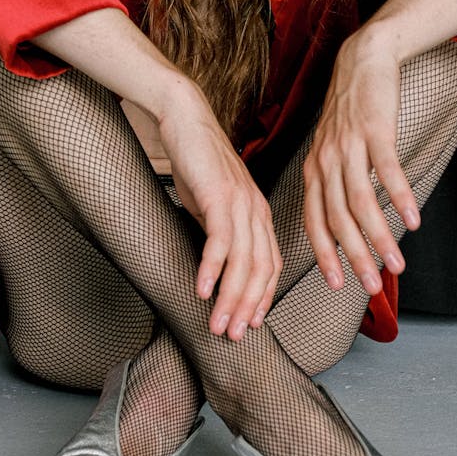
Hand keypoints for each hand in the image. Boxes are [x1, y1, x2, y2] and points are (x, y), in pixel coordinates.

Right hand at [159, 86, 282, 340]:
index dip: (262, 297)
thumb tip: (214, 263)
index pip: (270, 264)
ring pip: (243, 261)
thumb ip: (219, 231)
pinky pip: (219, 240)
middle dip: (247, 307)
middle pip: (260, 270)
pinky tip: (202, 289)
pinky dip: (212, 269)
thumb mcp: (212, 203)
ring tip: (217, 324)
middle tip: (233, 336)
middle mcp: (256, 210)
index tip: (251, 323)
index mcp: (259, 213)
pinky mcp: (219, 196)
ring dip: (230, 298)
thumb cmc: (197, 161)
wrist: (186, 119)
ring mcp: (240, 203)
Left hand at [303, 28, 418, 295]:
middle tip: (371, 286)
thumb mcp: (332, 149)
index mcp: (314, 169)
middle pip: (338, 219)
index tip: (337, 285)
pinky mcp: (375, 130)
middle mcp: (326, 161)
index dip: (325, 255)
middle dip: (355, 257)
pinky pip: (386, 170)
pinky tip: (413, 219)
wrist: (361, 61)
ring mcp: (349, 146)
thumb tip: (347, 226)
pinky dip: (399, 197)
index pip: (314, 221)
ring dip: (379, 236)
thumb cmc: (350, 112)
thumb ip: (335, 184)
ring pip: (360, 201)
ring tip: (397, 263)